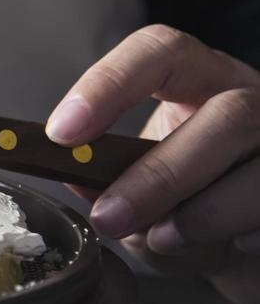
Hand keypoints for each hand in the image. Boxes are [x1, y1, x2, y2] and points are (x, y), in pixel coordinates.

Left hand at [46, 24, 259, 303]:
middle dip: (159, 173)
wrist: (252, 251)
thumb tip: (75, 178)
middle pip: (225, 115)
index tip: (62, 132)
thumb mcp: (144, 193)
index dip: (111, 83)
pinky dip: (248, 236)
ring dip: (204, 214)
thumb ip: (110, 182)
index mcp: (201, 80)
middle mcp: (256, 100)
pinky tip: (232, 247)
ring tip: (165, 240)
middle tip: (109, 217)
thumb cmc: (194, 208)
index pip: (161, 52)